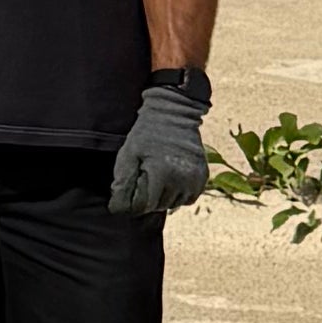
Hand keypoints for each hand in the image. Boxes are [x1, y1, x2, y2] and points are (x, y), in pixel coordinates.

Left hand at [107, 84, 210, 219]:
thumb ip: (123, 183)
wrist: (175, 114)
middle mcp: (182, 180)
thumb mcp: (128, 154)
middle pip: (158, 206)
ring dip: (162, 196)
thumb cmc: (146, 134)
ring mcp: (195, 180)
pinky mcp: (203, 178)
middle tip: (143, 175)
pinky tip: (170, 178)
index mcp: (162, 174)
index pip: (143, 205)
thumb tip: (118, 208)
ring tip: (157, 175)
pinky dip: (177, 193)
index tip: (127, 190)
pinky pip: (187, 199)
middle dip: (146, 197)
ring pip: (173, 204)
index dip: (131, 201)